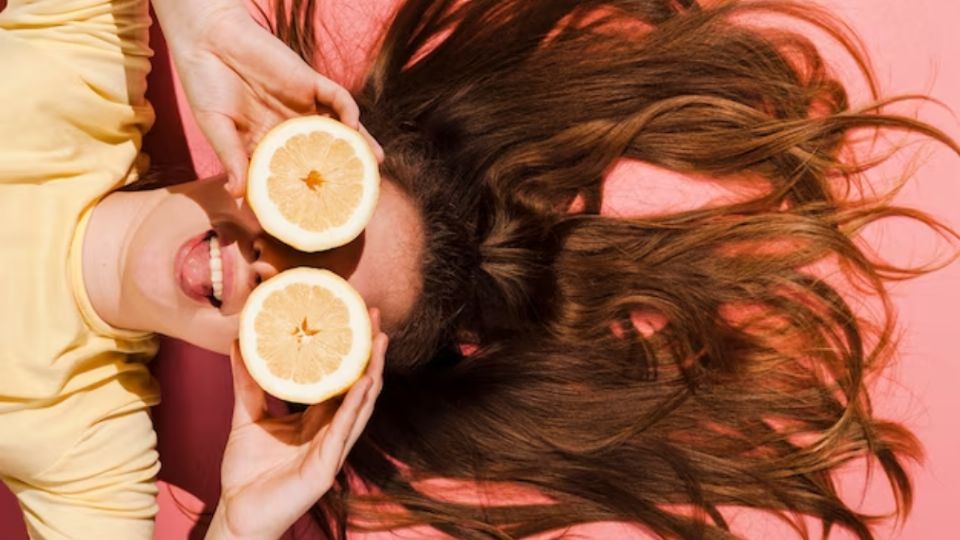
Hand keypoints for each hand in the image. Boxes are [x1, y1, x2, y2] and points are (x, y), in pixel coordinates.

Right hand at [153, 0, 383, 196]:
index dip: (307, 191)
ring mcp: (302, 105)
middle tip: (361, 192)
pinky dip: (348, 110)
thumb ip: (231, 158)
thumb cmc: (205, 84)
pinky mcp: (309, 82)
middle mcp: (290, 127)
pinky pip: (337, 97)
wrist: (208, 39)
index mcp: (267, 143)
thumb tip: (238, 195)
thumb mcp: (215, 126)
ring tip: (375, 164)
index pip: (293, 172)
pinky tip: (353, 127)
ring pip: (338, 127)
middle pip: (323, 153)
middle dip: (342, 171)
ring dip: (358, 144)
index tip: (320, 213)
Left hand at [206, 309, 387, 539]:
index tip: (354, 317)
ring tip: (379, 342)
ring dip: (373, 373)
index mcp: (317, 420)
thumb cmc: (246, 472)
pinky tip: (364, 383)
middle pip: (358, 386)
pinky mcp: (326, 468)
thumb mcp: (246, 417)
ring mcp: (333, 449)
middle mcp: (331, 431)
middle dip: (370, 353)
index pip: (340, 379)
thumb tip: (240, 343)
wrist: (236, 512)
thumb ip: (247, 383)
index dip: (350, 350)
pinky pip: (344, 432)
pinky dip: (355, 406)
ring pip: (361, 406)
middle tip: (374, 317)